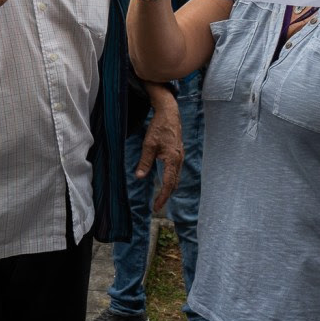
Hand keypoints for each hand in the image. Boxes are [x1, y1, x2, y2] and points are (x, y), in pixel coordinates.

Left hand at [134, 86, 182, 212]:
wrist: (170, 113)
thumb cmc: (159, 127)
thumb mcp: (149, 145)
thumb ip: (145, 162)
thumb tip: (139, 177)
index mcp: (172, 159)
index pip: (168, 183)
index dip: (162, 197)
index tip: (156, 207)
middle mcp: (179, 160)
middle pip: (174, 183)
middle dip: (166, 195)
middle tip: (157, 206)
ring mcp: (180, 156)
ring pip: (176, 177)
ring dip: (169, 188)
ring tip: (160, 197)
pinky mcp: (178, 153)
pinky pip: (176, 170)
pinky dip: (171, 179)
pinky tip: (165, 181)